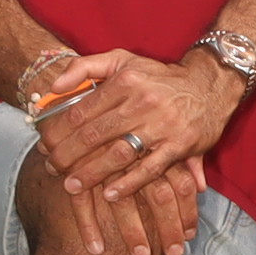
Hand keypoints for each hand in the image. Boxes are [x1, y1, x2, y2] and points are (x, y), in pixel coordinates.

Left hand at [30, 50, 240, 254]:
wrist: (210, 85)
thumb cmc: (160, 77)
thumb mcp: (122, 60)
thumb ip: (84, 67)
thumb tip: (52, 86)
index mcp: (125, 81)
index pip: (81, 111)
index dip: (58, 132)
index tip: (45, 145)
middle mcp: (142, 102)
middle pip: (94, 135)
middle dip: (67, 156)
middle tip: (52, 168)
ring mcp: (162, 125)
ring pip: (118, 154)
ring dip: (91, 173)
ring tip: (71, 186)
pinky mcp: (179, 145)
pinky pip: (149, 169)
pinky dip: (128, 184)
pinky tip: (110, 195)